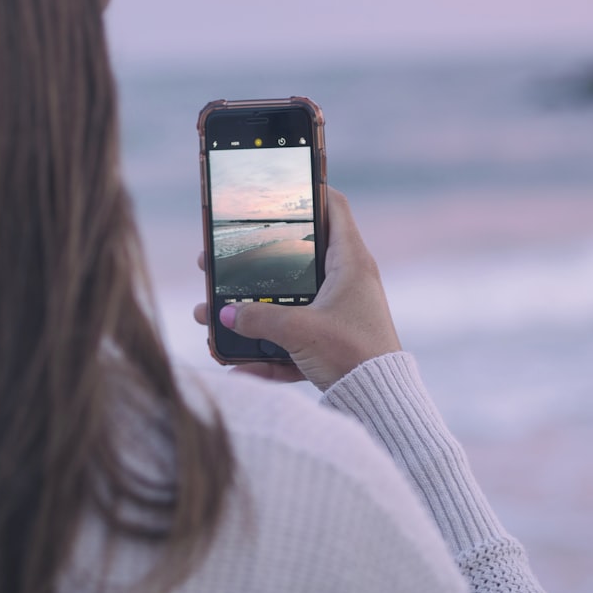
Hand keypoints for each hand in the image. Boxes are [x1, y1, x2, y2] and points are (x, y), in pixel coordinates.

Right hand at [194, 188, 401, 390]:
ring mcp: (339, 312)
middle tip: (222, 258)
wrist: (381, 403)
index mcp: (350, 263)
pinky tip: (235, 366)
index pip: (334, 208)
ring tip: (212, 312)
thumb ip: (259, 319)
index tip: (279, 188)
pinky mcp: (332, 342)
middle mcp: (347, 282)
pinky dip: (266, 352)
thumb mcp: (300, 331)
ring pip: (289, 301)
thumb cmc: (352, 354)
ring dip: (253, 309)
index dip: (310, 191)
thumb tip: (223, 315)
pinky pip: (292, 340)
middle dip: (255, 261)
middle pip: (297, 258)